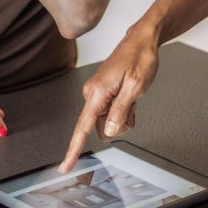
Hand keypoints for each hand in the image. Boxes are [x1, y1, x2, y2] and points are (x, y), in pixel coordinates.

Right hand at [59, 31, 158, 171]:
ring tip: (132, 97)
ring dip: (122, 116)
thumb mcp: (135, 87)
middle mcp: (92, 93)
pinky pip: (111, 112)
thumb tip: (108, 131)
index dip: (74, 149)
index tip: (65, 166)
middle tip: (132, 105)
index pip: (82, 127)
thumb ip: (120, 111)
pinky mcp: (102, 93)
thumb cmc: (139, 58)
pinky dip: (122, 110)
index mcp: (96, 92)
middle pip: (100, 127)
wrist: (142, 41)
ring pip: (107, 121)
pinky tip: (129, 97)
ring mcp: (97, 93)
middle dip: (118, 124)